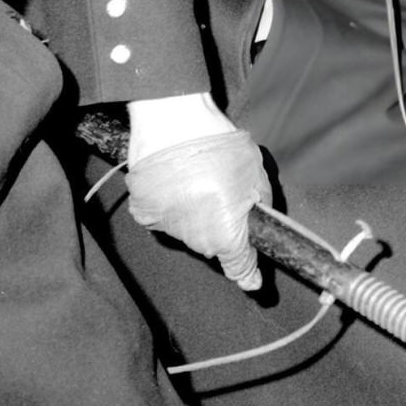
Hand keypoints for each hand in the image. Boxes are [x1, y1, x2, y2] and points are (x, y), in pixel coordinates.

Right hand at [127, 94, 270, 288]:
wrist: (176, 124)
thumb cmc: (221, 147)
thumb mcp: (257, 175)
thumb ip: (260, 204)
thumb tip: (258, 218)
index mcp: (226, 236)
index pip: (240, 268)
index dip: (248, 274)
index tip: (253, 281)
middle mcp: (196, 240)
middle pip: (213, 244)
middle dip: (221, 226)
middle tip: (223, 193)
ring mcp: (167, 228)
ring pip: (188, 229)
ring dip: (195, 212)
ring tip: (198, 179)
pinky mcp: (145, 212)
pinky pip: (164, 215)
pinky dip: (170, 202)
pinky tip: (176, 180)